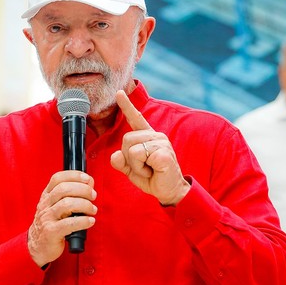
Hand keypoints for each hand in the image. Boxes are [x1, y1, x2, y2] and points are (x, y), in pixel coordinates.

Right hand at [27, 171, 97, 266]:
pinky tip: (90, 221)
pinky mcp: (51, 232)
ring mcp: (47, 218)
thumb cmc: (51, 223)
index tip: (88, 179)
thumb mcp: (56, 206)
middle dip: (83, 190)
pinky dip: (83, 221)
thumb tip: (89, 183)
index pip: (57, 178)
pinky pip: (69, 224)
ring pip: (67, 204)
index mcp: (46, 196)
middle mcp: (45, 204)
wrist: (37, 245)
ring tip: (93, 210)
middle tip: (93, 196)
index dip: (74, 175)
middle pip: (64, 189)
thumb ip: (71, 194)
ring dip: (85, 205)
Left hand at [109, 90, 189, 205]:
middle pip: (126, 139)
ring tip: (149, 169)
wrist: (171, 191)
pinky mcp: (163, 152)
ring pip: (131, 149)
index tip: (118, 92)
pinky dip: (141, 169)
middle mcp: (156, 136)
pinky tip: (153, 171)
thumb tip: (115, 155)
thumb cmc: (153, 178)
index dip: (126, 106)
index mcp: (148, 137)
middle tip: (143, 167)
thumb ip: (122, 161)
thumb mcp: (132, 170)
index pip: (136, 118)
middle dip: (128, 158)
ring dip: (135, 165)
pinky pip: (139, 156)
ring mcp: (161, 142)